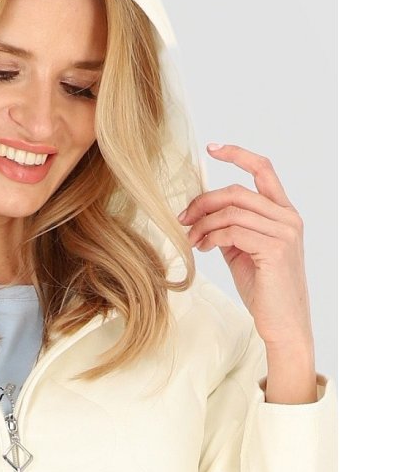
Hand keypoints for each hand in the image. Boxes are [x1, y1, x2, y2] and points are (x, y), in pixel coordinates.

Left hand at [177, 143, 314, 357]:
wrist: (284, 323)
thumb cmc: (265, 290)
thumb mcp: (244, 253)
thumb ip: (231, 230)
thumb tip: (203, 217)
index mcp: (284, 213)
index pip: (263, 170)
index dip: (238, 154)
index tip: (212, 149)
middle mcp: (288, 217)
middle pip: (237, 191)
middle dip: (204, 201)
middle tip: (182, 217)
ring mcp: (284, 232)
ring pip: (232, 211)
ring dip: (203, 224)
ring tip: (190, 239)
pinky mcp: (275, 249)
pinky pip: (232, 232)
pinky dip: (211, 237)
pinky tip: (202, 247)